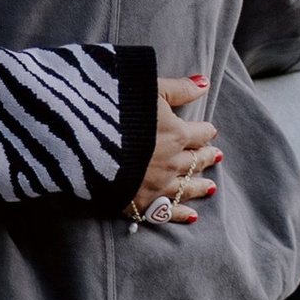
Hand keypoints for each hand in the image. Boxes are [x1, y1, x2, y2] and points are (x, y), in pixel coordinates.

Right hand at [130, 76, 221, 227]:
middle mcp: (171, 162)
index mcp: (176, 133)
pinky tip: (191, 216)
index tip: (210, 131)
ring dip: (200, 187)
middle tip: (215, 155)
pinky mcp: (139, 202)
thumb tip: (204, 83)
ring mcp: (157, 184)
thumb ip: (178, 88)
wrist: (84, 135)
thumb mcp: (149, 87)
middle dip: (206, 157)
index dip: (206, 131)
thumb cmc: (117, 105)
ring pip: (186, 188)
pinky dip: (181, 214)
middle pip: (195, 161)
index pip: (198, 133)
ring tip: (211, 187)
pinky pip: (167, 212)